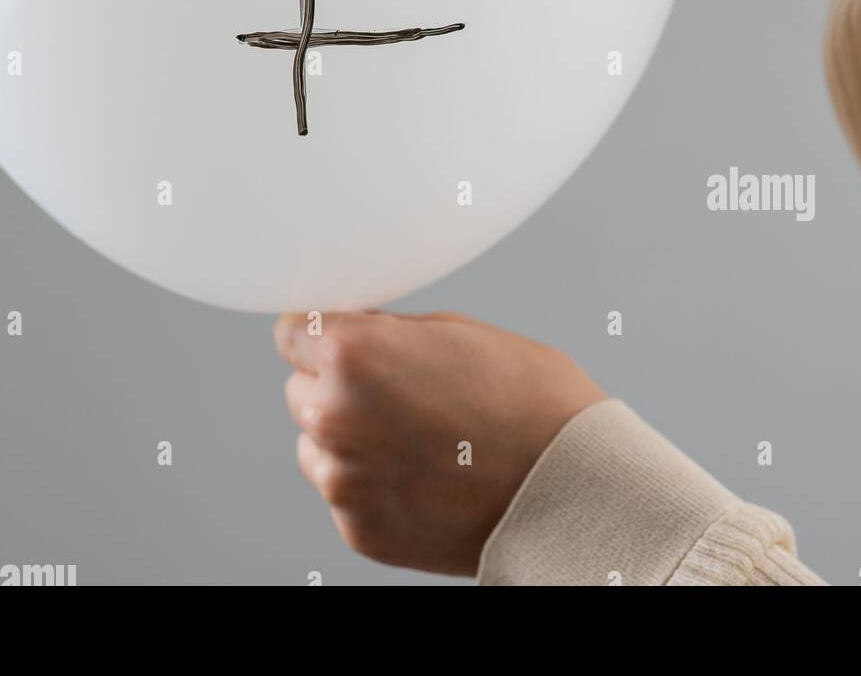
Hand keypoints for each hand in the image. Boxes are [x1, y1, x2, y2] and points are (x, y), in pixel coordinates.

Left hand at [275, 310, 606, 573]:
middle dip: (337, 384)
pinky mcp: (358, 529)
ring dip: (348, 436)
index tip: (348, 341)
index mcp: (352, 355)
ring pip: (317, 444)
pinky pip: (345, 491)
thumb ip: (385, 334)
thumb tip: (351, 336)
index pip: (292, 332)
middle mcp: (333, 416)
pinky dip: (371, 481)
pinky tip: (423, 472)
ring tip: (417, 436)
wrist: (569, 484)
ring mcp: (342, 480)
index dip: (324, 335)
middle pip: (301, 388)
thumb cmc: (526, 396)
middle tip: (399, 390)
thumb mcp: (453, 331)